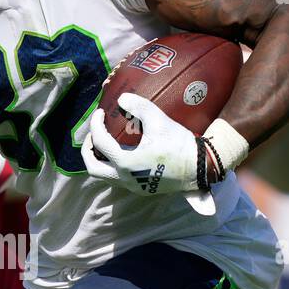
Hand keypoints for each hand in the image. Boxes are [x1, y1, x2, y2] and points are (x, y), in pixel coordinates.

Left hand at [82, 95, 205, 195]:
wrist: (199, 167)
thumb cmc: (179, 144)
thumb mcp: (159, 121)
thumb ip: (139, 107)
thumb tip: (121, 99)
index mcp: (126, 162)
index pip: (100, 142)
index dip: (96, 124)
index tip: (100, 113)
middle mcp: (125, 178)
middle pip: (93, 168)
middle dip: (88, 149)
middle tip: (94, 134)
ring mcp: (133, 186)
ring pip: (104, 176)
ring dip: (100, 160)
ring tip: (104, 144)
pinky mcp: (141, 189)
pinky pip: (118, 179)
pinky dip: (112, 166)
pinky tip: (121, 153)